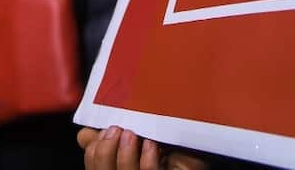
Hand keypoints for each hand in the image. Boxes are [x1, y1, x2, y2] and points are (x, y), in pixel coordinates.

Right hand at [79, 127, 210, 169]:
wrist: (211, 145)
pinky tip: (152, 146)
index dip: (92, 151)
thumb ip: (113, 137)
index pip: (94, 166)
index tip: (100, 131)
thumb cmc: (178, 143)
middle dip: (105, 152)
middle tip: (116, 129)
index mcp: (120, 167)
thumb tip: (84, 134)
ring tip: (133, 134)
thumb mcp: (143, 137)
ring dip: (124, 155)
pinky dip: (147, 161)